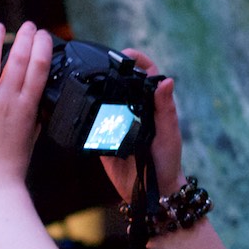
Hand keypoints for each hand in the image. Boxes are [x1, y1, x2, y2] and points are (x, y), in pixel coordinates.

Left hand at [0, 21, 54, 186]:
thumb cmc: (11, 163)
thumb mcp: (31, 133)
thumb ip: (34, 111)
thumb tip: (38, 94)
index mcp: (27, 107)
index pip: (40, 68)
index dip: (42, 47)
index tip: (43, 35)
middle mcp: (7, 101)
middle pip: (19, 60)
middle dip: (25, 38)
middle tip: (27, 25)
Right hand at [100, 50, 183, 200]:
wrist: (152, 192)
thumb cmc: (168, 161)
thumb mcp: (169, 133)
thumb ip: (165, 109)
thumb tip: (167, 81)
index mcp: (152, 106)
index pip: (147, 75)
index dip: (138, 61)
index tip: (126, 55)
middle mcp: (134, 111)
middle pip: (122, 84)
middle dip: (110, 70)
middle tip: (98, 63)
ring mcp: (117, 124)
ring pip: (104, 101)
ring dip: (96, 91)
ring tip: (86, 82)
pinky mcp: (103, 140)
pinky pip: (92, 126)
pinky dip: (85, 117)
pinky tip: (79, 109)